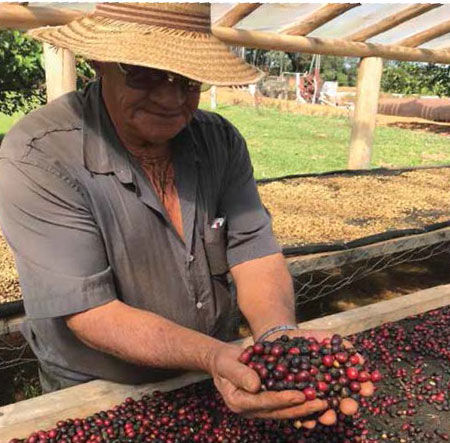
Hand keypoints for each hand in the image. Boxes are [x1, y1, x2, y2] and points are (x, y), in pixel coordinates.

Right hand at [208, 344, 327, 418]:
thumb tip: (256, 385)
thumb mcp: (227, 363)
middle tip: (321, 403)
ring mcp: (260, 407)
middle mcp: (251, 410)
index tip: (299, 395)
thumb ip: (239, 373)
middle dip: (301, 408)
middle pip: (278, 410)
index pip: (263, 402)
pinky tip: (317, 396)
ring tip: (324, 402)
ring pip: (285, 410)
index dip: (282, 399)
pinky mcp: (268, 401)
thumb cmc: (223, 361)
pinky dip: (301, 401)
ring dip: (305, 408)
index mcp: (239, 403)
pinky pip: (286, 403)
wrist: (224, 361)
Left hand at [262, 329, 374, 427]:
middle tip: (349, 408)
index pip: (357, 386)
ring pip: (323, 412)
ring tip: (327, 417)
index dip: (364, 389)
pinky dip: (303, 419)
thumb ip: (344, 347)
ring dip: (327, 417)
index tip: (368, 390)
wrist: (286, 340)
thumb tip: (361, 360)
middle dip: (348, 407)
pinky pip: (300, 413)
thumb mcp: (328, 339)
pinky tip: (305, 420)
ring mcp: (313, 397)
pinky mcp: (296, 400)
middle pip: (343, 404)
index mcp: (341, 378)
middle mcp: (329, 391)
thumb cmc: (311, 340)